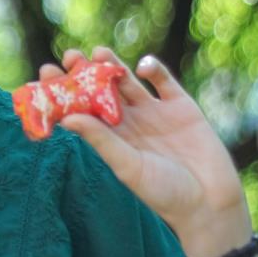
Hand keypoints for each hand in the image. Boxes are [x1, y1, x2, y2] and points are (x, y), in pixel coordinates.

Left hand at [45, 47, 252, 256]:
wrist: (210, 204)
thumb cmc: (163, 193)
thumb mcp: (127, 166)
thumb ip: (101, 141)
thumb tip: (65, 119)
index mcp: (112, 137)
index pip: (82, 108)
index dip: (65, 92)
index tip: (48, 74)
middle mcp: (130, 121)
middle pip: (102, 90)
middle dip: (86, 72)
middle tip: (70, 56)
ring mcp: (155, 112)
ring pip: (129, 81)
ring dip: (113, 65)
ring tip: (98, 52)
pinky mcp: (181, 106)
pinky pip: (164, 82)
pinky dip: (153, 69)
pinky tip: (141, 67)